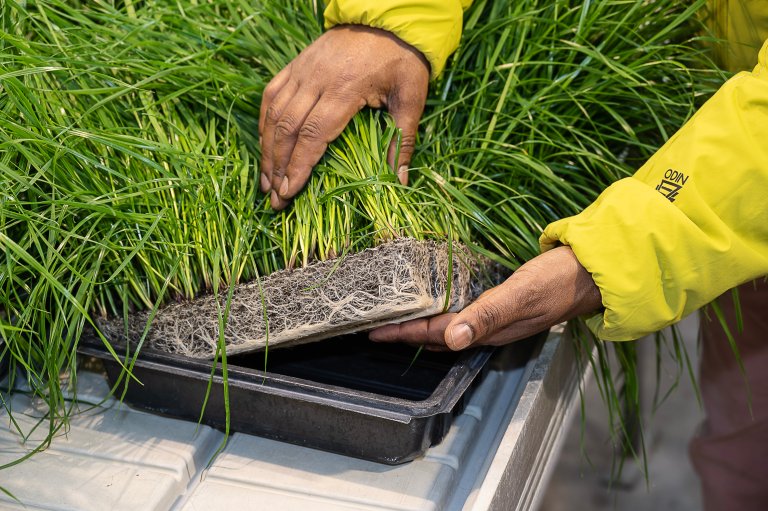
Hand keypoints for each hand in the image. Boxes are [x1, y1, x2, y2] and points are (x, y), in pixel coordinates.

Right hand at [259, 25, 429, 209]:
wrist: (386, 18)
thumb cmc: (402, 60)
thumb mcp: (411, 97)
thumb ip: (402, 139)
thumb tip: (400, 181)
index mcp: (345, 89)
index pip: (314, 134)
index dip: (299, 165)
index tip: (289, 191)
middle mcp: (316, 80)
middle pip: (288, 128)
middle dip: (277, 166)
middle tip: (274, 198)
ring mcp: (302, 71)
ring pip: (274, 113)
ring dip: (267, 149)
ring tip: (266, 181)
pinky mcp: (296, 65)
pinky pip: (271, 95)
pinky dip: (264, 123)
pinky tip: (264, 146)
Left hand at [368, 246, 602, 349]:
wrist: (593, 272)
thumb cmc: (559, 280)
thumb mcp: (522, 294)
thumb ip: (487, 315)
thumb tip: (450, 339)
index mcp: (488, 329)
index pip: (434, 334)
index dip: (402, 333)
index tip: (372, 331)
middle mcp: (488, 329)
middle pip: (435, 336)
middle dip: (403, 333)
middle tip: (373, 325)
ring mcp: (495, 318)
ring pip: (447, 327)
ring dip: (419, 325)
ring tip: (394, 318)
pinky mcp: (502, 304)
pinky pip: (462, 313)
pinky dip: (441, 311)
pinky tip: (435, 302)